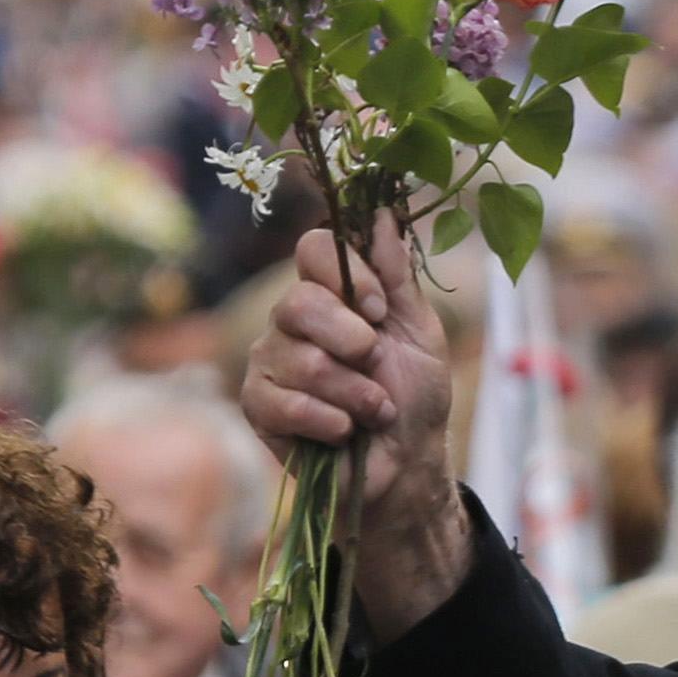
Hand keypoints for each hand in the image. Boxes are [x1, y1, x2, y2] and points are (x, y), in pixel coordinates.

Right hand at [238, 211, 468, 640]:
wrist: (406, 465)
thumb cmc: (415, 397)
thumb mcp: (420, 331)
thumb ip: (398, 275)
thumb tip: (383, 212)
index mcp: (332, 294)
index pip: (314, 250)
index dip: (349, 275)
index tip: (383, 311)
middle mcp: (292, 320)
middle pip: (298, 302)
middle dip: (352, 341)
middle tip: (377, 365)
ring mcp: (269, 361)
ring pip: (299, 359)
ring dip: (353, 392)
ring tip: (374, 410)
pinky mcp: (258, 406)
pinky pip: (281, 401)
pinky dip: (327, 419)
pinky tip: (343, 432)